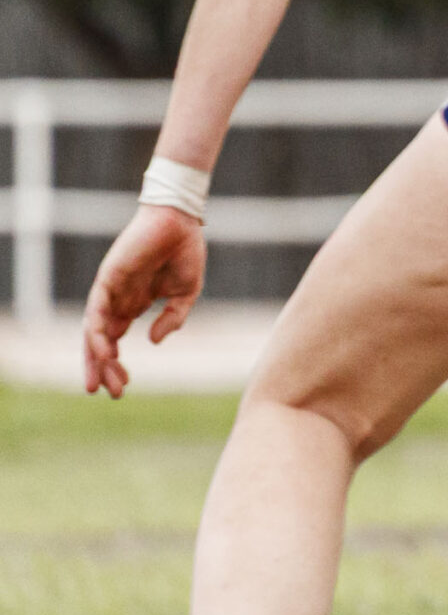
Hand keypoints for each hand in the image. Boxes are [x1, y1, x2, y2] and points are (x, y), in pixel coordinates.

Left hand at [81, 205, 206, 397]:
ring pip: (93, 331)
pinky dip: (96, 333)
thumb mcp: (187, 292)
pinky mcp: (107, 279)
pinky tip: (105, 351)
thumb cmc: (185, 251)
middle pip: (100, 342)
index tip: (123, 387)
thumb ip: (174, 318)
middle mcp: (118, 301)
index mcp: (134, 304)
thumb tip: (153, 341)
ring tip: (101, 380)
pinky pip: (96, 311)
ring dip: (95, 357)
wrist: (180, 220)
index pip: (115, 340)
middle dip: (101, 369)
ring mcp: (110, 291)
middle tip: (108, 393)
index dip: (115, 366)